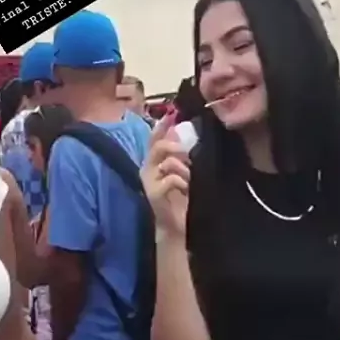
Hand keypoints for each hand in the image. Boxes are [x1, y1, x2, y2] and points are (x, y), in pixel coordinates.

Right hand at [141, 111, 190, 236]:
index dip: (162, 126)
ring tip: (191, 178)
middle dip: (174, 145)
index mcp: (154, 161)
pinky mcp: (153, 193)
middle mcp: (147, 168)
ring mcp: (149, 181)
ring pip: (167, 161)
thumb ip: (181, 155)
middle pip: (157, 146)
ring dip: (184, 167)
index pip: (154, 138)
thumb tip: (182, 132)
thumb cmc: (181, 199)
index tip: (172, 114)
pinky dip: (182, 181)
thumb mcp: (184, 173)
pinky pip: (170, 178)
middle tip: (187, 150)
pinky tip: (187, 189)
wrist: (176, 225)